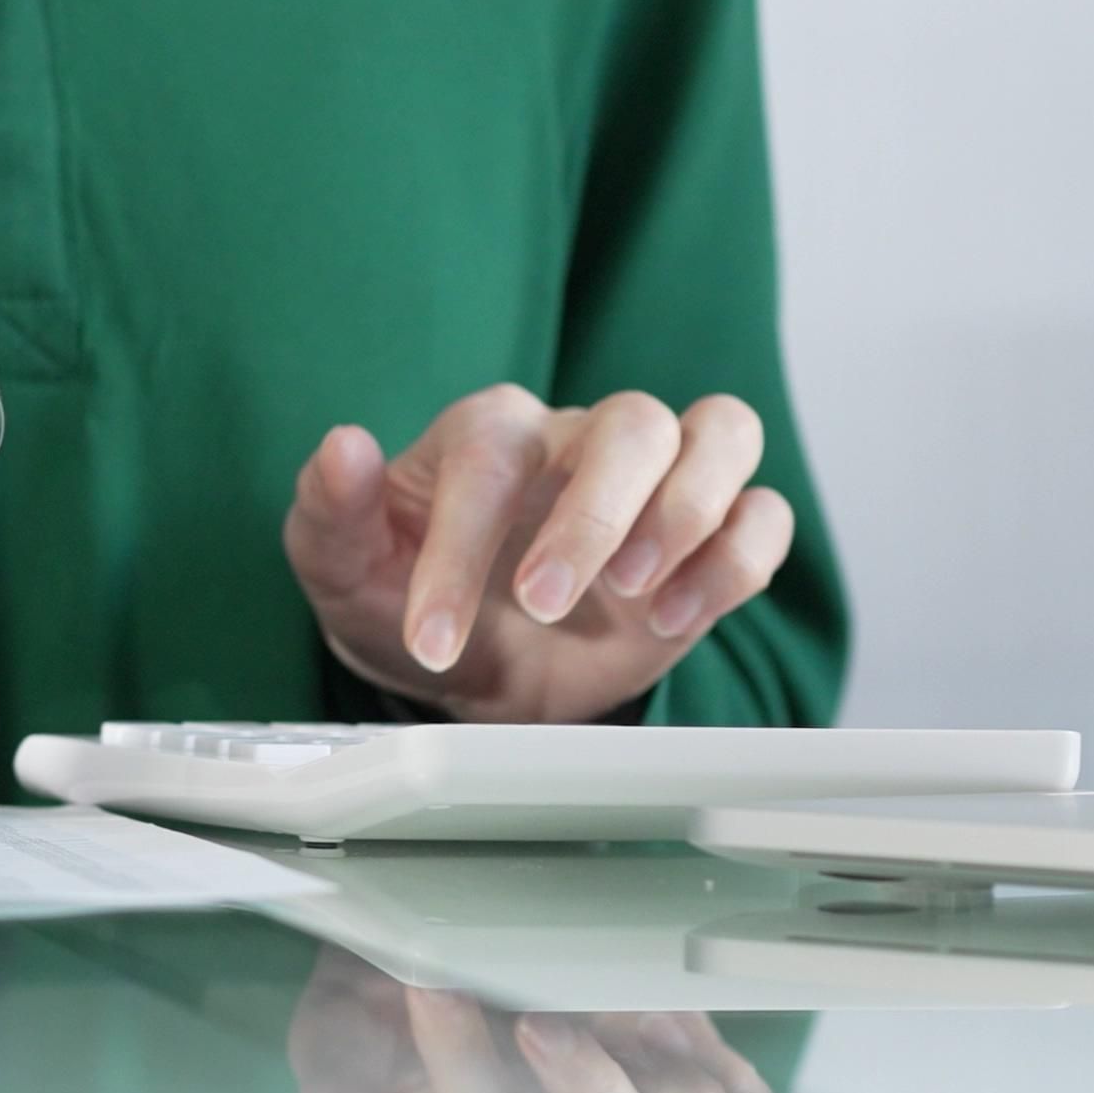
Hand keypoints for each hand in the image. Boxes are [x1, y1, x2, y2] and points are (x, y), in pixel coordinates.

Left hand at [283, 386, 795, 723]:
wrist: (464, 669)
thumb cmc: (405, 602)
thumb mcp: (341, 569)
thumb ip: (331, 511)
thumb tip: (343, 446)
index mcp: (490, 436)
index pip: (493, 457)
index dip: (460, 548)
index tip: (429, 639)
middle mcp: (580, 443)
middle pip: (632, 423)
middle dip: (594, 516)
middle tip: (541, 604)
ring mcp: (654, 485)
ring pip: (722, 432)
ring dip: (689, 512)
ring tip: (635, 595)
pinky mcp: (707, 540)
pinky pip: (762, 515)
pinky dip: (736, 560)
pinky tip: (676, 618)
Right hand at [286, 947, 772, 1092]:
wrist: (447, 913)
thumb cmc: (390, 982)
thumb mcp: (338, 1024)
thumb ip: (336, 1084)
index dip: (465, 1071)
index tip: (429, 984)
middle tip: (540, 1017)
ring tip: (643, 1023)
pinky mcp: (692, 1057)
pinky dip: (723, 1064)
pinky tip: (671, 1011)